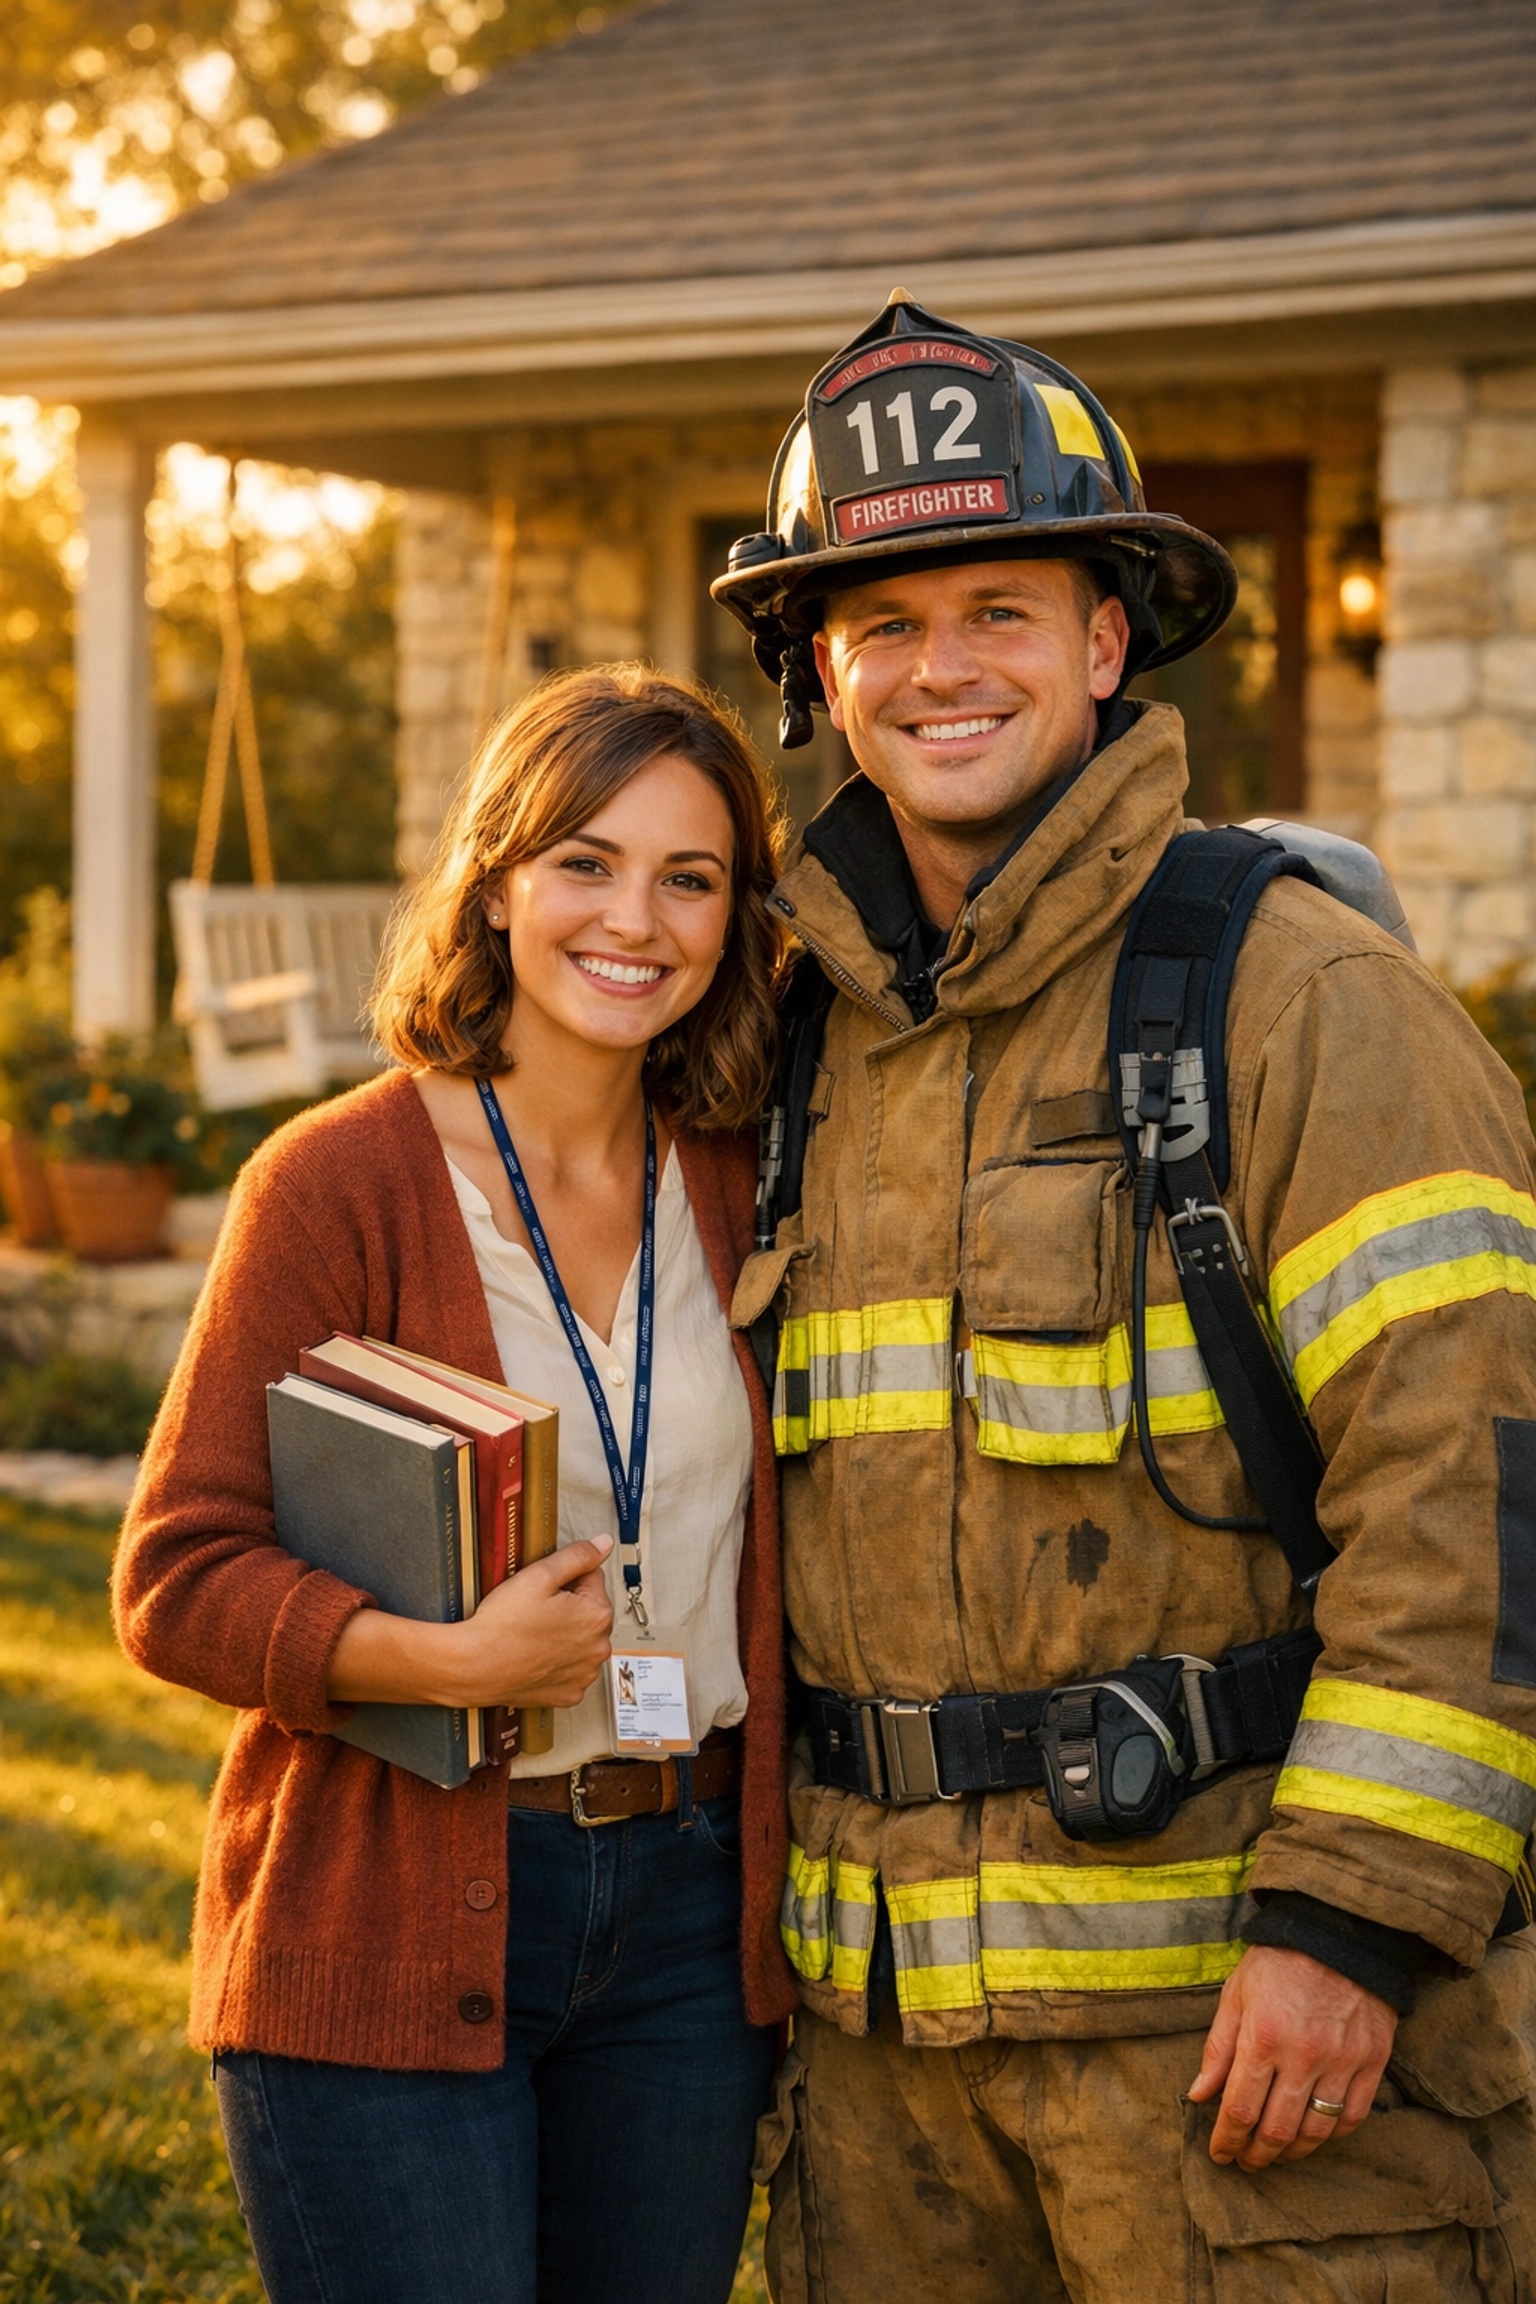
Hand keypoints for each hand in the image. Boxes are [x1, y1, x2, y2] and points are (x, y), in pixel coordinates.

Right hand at [456, 1536, 614, 1707]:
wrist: (474, 1667)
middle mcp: (598, 1648)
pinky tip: (536, 1655)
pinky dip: (557, 1662)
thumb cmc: (502, 1625)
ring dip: (565, 1635)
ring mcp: (584, 1674)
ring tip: (534, 1634)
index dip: (564, 1579)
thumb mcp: (539, 1576)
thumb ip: (577, 1556)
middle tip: (535, 1611)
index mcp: (597, 1615)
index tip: (544, 1590)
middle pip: (589, 1611)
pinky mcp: (569, 1694)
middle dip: (568, 1607)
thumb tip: (603, 1544)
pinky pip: (571, 1669)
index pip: (592, 1578)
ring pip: (581, 1641)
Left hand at [1188, 1944, 1397, 2169]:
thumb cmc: (1279, 1962)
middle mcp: (1303, 2055)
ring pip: (1315, 2131)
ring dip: (1291, 2152)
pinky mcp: (1372, 2062)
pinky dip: (1331, 2135)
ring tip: (1275, 2154)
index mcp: (1262, 2036)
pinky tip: (1314, 2134)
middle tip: (1245, 2162)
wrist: (1339, 1934)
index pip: (1240, 2110)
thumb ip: (1218, 2049)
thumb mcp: (1236, 1995)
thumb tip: (1199, 2095)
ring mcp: (1341, 2062)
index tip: (1219, 2154)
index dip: (1226, 2140)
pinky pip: (1352, 2117)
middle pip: (1276, 2129)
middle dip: (1255, 2155)